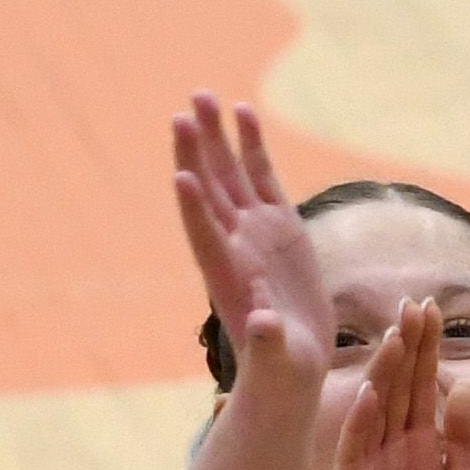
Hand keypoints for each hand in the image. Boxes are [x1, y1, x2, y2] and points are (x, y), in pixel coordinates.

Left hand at [174, 95, 330, 391]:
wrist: (288, 367)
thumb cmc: (279, 372)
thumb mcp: (276, 361)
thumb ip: (267, 342)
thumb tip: (262, 327)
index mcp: (229, 279)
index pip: (206, 237)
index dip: (194, 208)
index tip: (181, 175)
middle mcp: (236, 247)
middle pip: (211, 193)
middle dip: (198, 154)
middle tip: (186, 111)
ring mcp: (256, 232)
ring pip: (230, 175)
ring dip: (216, 137)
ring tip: (204, 96)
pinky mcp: (281, 228)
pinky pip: (262, 177)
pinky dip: (251, 147)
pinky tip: (244, 112)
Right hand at [331, 301, 469, 469]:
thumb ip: (466, 446)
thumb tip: (466, 389)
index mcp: (423, 448)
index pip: (424, 388)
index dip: (426, 350)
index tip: (431, 309)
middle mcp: (393, 452)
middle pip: (399, 390)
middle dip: (407, 349)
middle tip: (414, 306)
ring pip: (375, 414)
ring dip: (384, 376)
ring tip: (396, 339)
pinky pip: (353, 455)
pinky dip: (360, 425)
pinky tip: (369, 395)